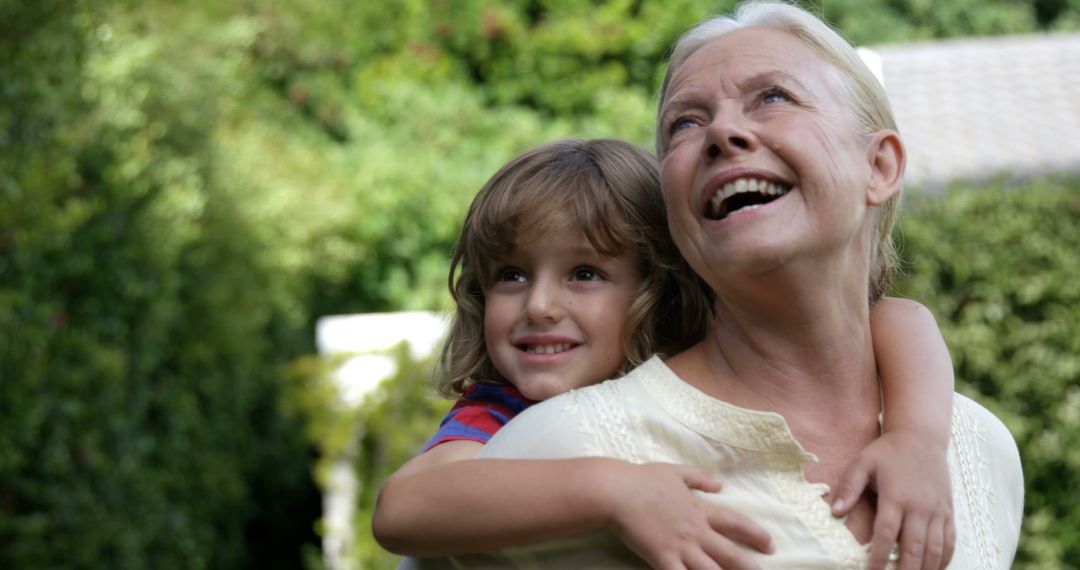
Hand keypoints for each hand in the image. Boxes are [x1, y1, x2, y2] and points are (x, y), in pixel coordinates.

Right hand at [605, 462, 772, 569]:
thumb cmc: (644, 480)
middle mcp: (695, 532)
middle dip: (749, 566)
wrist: (618, 492)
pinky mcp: (662, 559)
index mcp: (699, 510)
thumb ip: (699, 478)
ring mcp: (680, 547)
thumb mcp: (676, 472)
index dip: (755, 534)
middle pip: (730, 553)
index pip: (735, 522)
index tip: (770, 544)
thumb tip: (720, 484)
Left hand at [830, 431, 954, 569]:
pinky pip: (950, 541)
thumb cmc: (888, 451)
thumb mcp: (863, 462)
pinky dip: (944, 559)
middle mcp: (920, 506)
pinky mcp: (948, 510)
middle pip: (914, 548)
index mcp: (896, 496)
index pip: (886, 535)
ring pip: (935, 549)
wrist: (922, 436)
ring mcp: (937, 510)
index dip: (879, 559)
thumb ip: (849, 486)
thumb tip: (835, 511)